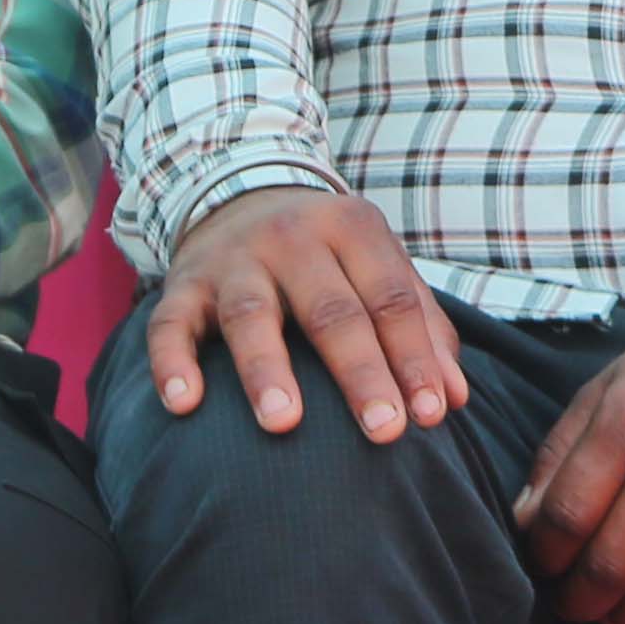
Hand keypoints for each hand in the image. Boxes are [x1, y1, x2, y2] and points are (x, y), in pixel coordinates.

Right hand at [146, 183, 467, 444]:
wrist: (238, 192)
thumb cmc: (327, 256)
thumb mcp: (379, 267)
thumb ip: (422, 328)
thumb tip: (453, 401)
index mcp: (352, 228)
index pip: (391, 299)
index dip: (415, 357)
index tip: (431, 416)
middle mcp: (292, 238)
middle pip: (331, 310)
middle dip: (360, 373)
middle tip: (384, 431)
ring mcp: (234, 260)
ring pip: (250, 315)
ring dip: (266, 370)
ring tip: (285, 424)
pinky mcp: (183, 283)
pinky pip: (170, 324)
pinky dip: (173, 363)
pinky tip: (185, 404)